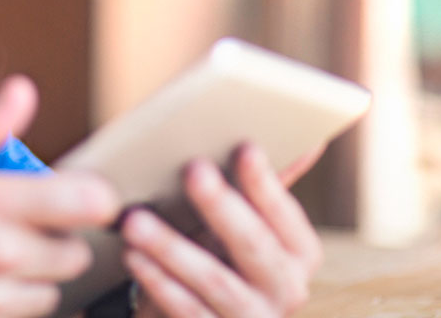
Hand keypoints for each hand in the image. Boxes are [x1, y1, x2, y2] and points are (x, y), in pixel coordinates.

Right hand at [0, 76, 120, 317]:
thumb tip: (24, 91)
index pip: (86, 203)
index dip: (91, 197)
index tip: (78, 194)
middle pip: (77, 251)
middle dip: (61, 237)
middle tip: (30, 226)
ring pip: (57, 285)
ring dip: (42, 271)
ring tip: (7, 253)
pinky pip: (32, 310)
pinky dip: (21, 295)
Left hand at [122, 143, 323, 317]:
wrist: (192, 310)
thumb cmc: (217, 251)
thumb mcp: (238, 220)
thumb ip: (262, 185)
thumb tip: (308, 140)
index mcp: (299, 253)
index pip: (285, 214)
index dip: (266, 183)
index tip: (244, 147)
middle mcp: (286, 289)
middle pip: (254, 245)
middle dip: (221, 206)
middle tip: (192, 169)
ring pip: (215, 280)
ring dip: (173, 247)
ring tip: (136, 219)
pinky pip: (187, 310)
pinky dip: (158, 281)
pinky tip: (132, 256)